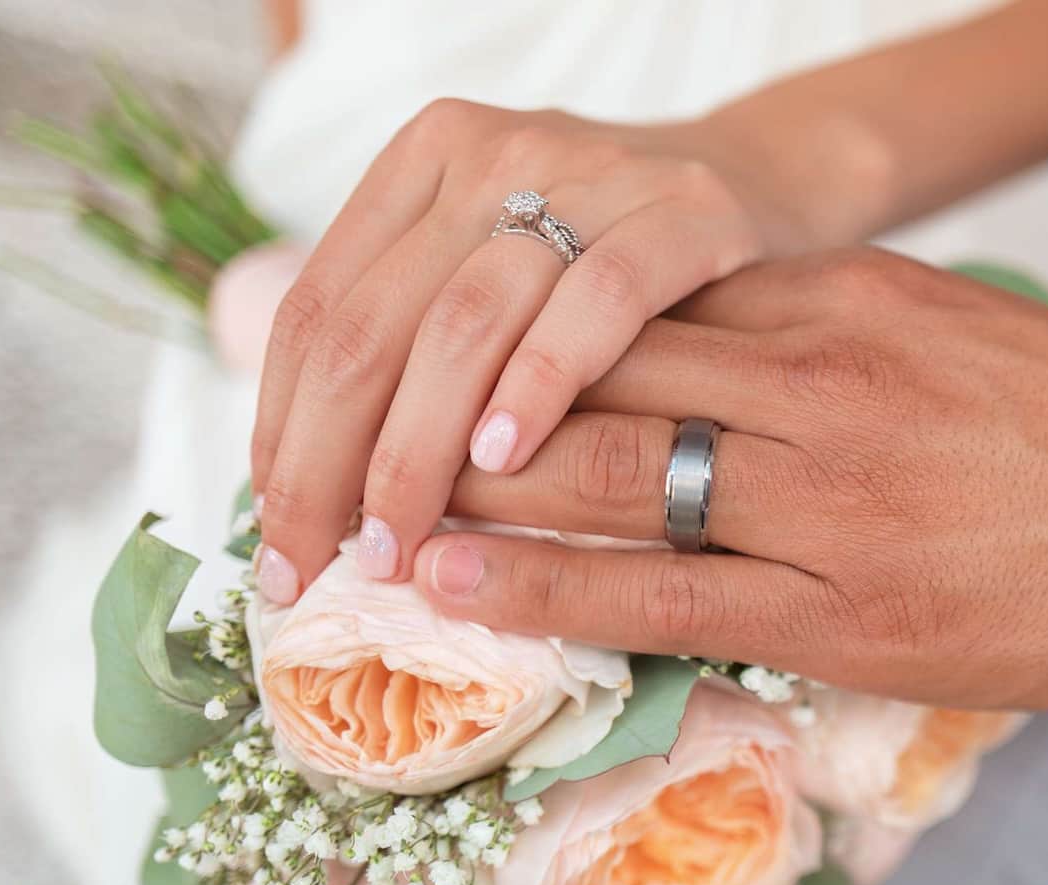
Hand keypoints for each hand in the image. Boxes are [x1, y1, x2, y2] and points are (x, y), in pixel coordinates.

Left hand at [250, 101, 838, 602]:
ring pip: (464, 323)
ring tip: (399, 541)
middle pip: (373, 326)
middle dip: (330, 464)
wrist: (768, 186)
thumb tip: (313, 490)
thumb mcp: (501, 273)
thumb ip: (418, 343)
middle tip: (324, 565)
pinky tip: (504, 459)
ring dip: (417, 449)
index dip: (281, 433)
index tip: (279, 538)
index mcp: (426, 163)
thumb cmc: (615, 265)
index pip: (317, 312)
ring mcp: (589, 175)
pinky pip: (596, 303)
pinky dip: (539, 384)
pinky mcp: (683, 212)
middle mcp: (493, 156)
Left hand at [408, 249, 1047, 709]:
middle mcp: (824, 379)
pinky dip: (542, 586)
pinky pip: (661, 592)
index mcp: (854, 299)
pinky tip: (455, 581)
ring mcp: (831, 495)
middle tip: (372, 419)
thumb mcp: (967, 334)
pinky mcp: (846, 606)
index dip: (536, 327)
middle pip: (601, 369)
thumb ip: (844, 334)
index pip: (651, 298)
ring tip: (373, 502)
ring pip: (610, 472)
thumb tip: (734, 350)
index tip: (461, 348)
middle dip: (475, 398)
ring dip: (478, 486)